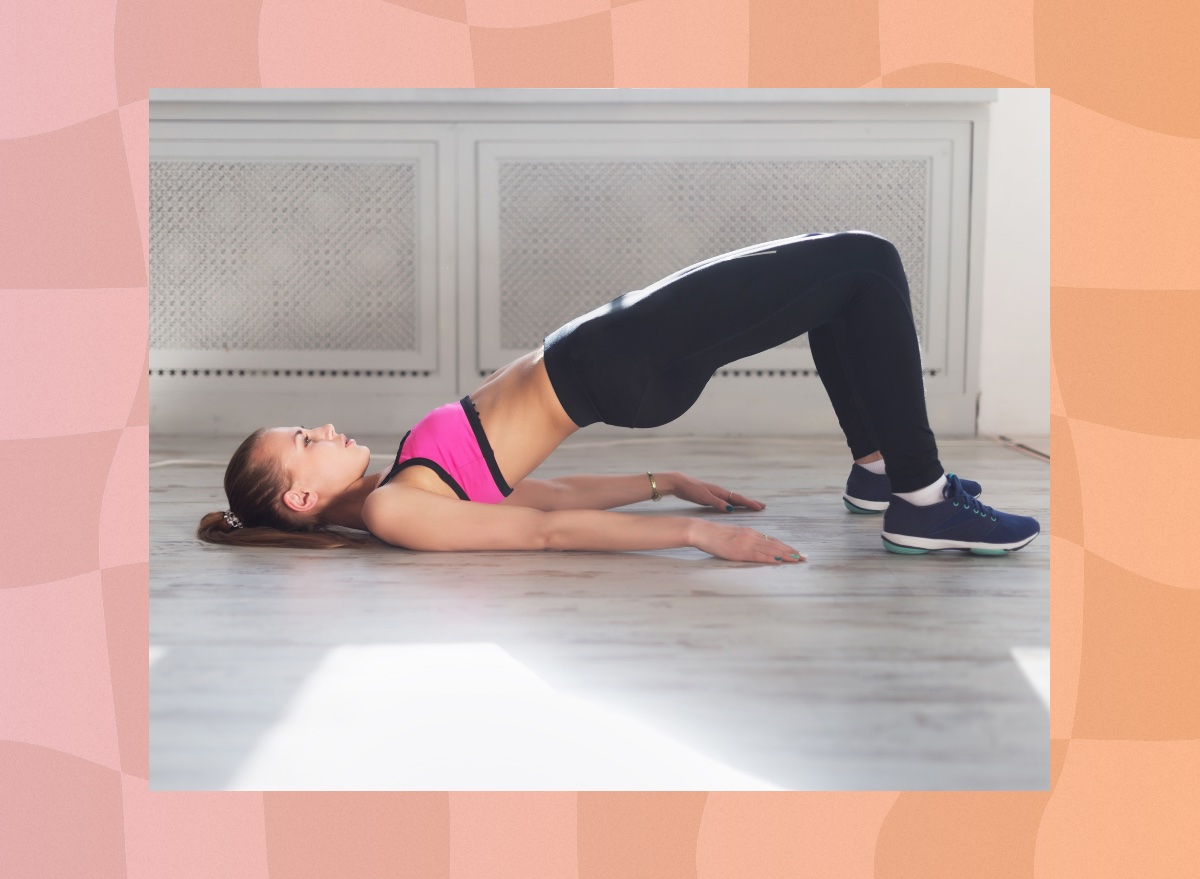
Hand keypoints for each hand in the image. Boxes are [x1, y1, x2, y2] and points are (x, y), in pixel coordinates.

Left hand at [665, 471, 765, 513]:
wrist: (679, 483)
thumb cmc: (691, 489)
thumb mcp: (704, 497)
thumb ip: (717, 503)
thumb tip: (731, 509)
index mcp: (720, 492)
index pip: (738, 499)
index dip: (750, 503)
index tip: (760, 507)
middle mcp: (720, 492)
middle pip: (738, 498)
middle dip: (750, 503)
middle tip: (762, 507)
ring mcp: (716, 494)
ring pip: (733, 500)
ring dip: (743, 504)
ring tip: (752, 507)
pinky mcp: (710, 497)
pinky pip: (726, 501)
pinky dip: (733, 504)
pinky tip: (733, 507)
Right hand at [690, 520, 804, 563]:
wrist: (703, 531)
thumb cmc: (715, 534)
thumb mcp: (734, 534)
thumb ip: (745, 539)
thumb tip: (755, 545)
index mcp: (751, 533)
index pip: (773, 541)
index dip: (786, 547)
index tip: (797, 552)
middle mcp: (752, 536)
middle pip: (776, 545)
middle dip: (791, 551)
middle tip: (805, 557)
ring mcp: (747, 543)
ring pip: (771, 550)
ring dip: (786, 555)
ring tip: (798, 559)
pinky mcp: (740, 551)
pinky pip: (759, 556)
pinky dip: (770, 559)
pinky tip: (779, 561)